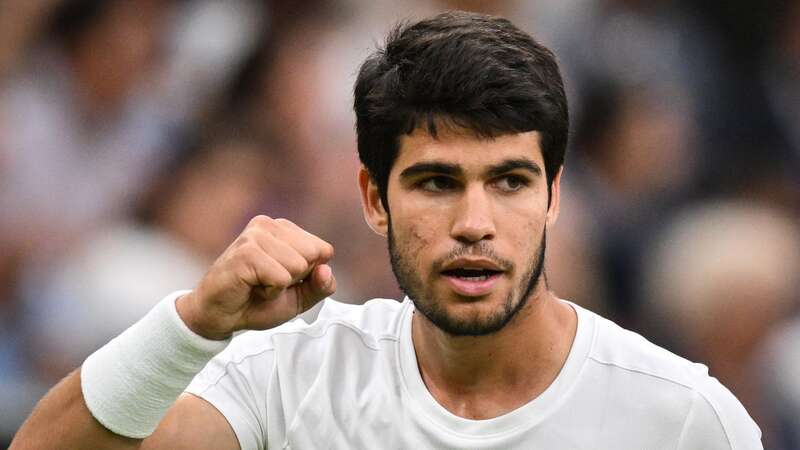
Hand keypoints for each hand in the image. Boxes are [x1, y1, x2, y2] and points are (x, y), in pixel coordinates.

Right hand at [177, 216, 335, 339]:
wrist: (218, 317)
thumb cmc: (256, 302)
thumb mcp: (299, 297)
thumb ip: (321, 285)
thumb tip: (326, 269)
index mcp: (284, 229)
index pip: (324, 250)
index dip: (308, 275)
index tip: (282, 280)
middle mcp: (270, 225)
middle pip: (314, 256)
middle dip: (295, 279)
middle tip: (267, 283)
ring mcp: (256, 235)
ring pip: (298, 266)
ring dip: (280, 287)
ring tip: (258, 285)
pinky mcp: (246, 252)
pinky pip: (281, 278)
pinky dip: (270, 292)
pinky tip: (250, 287)